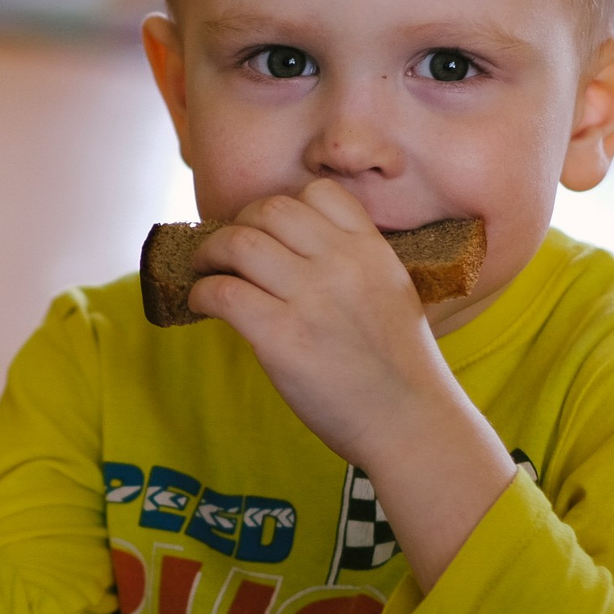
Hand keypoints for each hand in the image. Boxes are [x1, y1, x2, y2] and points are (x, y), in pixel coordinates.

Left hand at [187, 181, 514, 584]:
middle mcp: (341, 265)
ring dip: (209, 253)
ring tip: (204, 270)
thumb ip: (354, 265)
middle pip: (269, 210)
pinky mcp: (281, 338)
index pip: (318, 192)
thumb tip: (297, 254)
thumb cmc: (400, 369)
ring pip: (238, 243)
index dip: (283, 205)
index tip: (267, 229)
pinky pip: (223, 293)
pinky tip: (202, 304)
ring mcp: (310, 299)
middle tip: (224, 249)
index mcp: (371, 250)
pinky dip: (202, 293)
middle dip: (238, 223)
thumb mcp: (392, 293)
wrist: (411, 422)